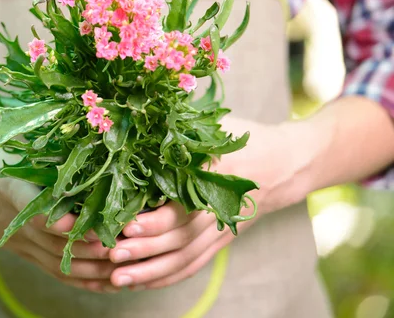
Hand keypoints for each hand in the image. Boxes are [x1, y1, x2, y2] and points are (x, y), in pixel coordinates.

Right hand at [0, 130, 118, 292]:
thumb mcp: (8, 150)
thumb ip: (41, 150)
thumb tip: (89, 139)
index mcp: (7, 188)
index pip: (29, 206)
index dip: (54, 218)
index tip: (80, 223)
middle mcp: (11, 221)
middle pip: (51, 241)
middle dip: (88, 245)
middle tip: (121, 243)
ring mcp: (18, 242)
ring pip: (55, 262)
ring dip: (90, 267)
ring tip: (123, 264)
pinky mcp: (23, 253)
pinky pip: (53, 271)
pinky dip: (80, 280)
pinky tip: (107, 282)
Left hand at [106, 117, 314, 289]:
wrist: (285, 163)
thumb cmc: (244, 137)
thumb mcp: (216, 125)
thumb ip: (181, 126)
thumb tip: (138, 115)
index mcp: (217, 177)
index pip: (185, 206)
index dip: (156, 220)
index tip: (126, 224)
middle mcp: (219, 208)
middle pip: (181, 238)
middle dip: (144, 250)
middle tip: (110, 255)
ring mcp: (221, 229)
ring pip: (185, 258)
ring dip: (151, 271)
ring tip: (118, 278)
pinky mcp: (221, 240)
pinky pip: (193, 265)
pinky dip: (167, 276)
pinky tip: (142, 281)